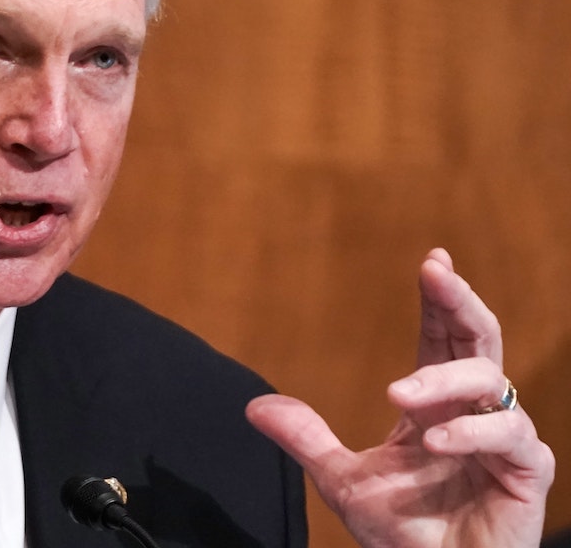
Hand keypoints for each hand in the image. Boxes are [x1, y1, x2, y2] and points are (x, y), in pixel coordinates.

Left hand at [247, 248, 553, 547]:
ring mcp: (502, 439)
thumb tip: (255, 406)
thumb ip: (306, 439)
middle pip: (477, 341)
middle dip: (458, 302)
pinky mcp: (525, 472)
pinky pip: (510, 435)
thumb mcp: (342, 481)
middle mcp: (472, 412)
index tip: (432, 261)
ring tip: (398, 393)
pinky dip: (472, 431)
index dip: (439, 301)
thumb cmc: (405, 533)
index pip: (441, 340)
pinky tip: (437, 440)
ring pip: (491, 381)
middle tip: (436, 274)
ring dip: (443, 380)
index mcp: (435, 406)